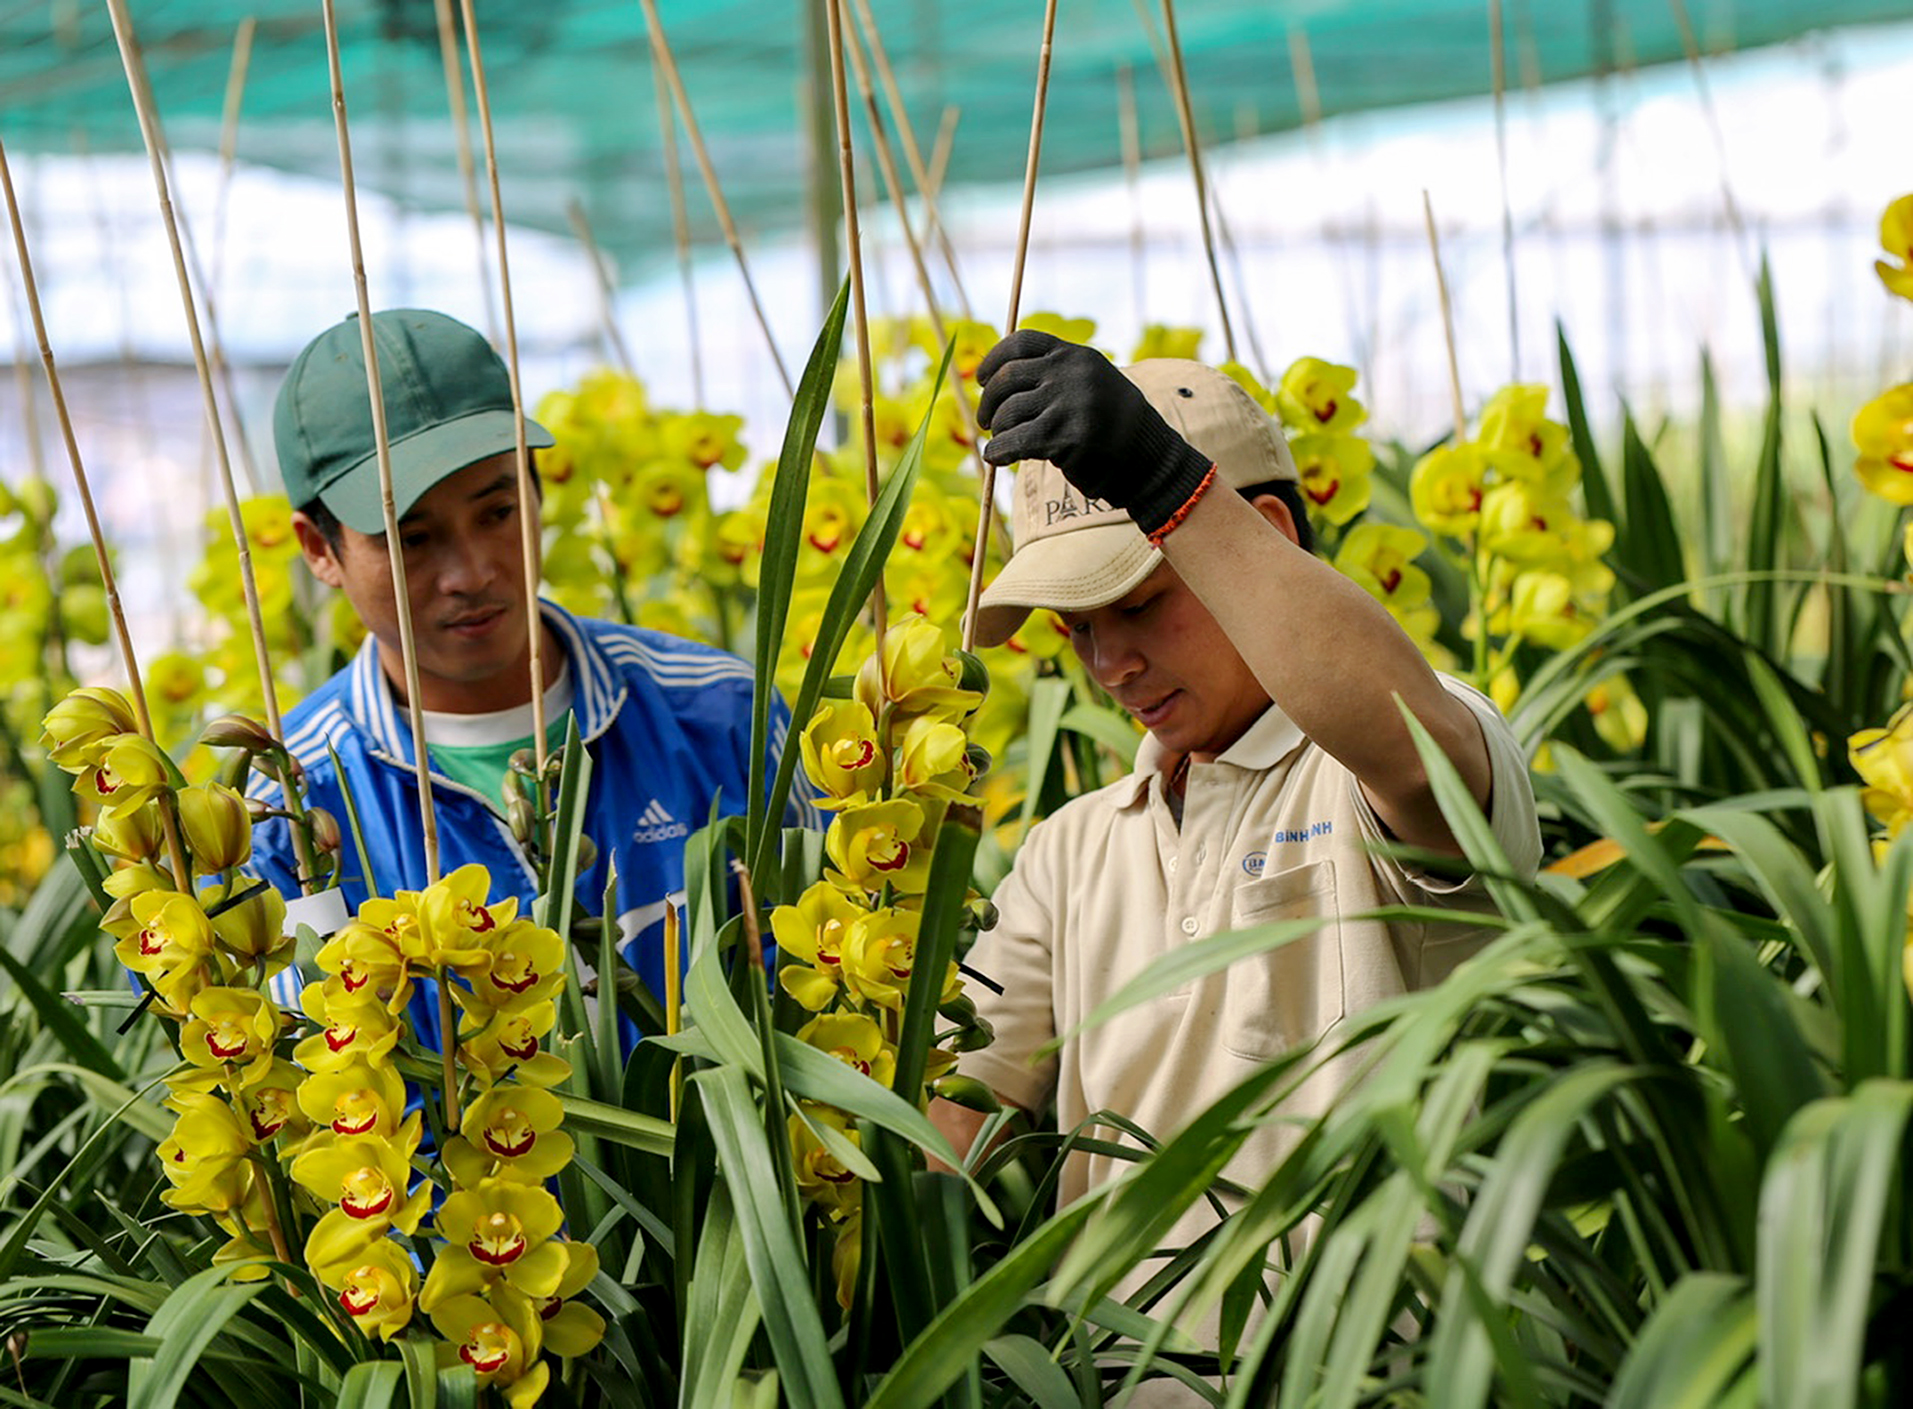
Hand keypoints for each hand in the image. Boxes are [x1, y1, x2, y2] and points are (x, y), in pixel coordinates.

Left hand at [974, 330, 1213, 538]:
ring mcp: (1069, 404)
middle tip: (985, 421)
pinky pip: (1014, 442)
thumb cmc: (1109, 424)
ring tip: (1001, 440)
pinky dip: (998, 451)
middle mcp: (1072, 374)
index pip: (1021, 343)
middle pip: (1006, 379)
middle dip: (989, 402)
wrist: (1146, 457)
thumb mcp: (1087, 384)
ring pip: (1007, 413)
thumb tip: (994, 377)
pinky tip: (997, 458)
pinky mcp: (1065, 438)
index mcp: (1076, 355)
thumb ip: (1051, 374)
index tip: (982, 379)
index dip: (994, 360)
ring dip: (996, 430)